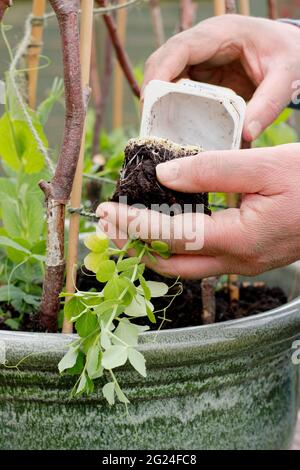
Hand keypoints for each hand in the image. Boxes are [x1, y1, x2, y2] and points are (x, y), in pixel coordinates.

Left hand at [97, 144, 299, 278]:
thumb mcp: (263, 166)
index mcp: (241, 239)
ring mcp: (245, 262)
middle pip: (174, 266)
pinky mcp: (249, 256)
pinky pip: (204, 259)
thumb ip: (211, 170)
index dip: (136, 226)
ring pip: (188, 267)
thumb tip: (164, 176)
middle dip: (137, 248)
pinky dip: (178, 247)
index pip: (174, 237)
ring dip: (154, 250)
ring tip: (127, 229)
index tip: (107, 213)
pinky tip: (166, 229)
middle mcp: (239, 260)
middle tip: (108, 228)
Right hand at [142, 14, 299, 141]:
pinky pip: (179, 89)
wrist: (292, 51)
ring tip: (157, 128)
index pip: (180, 48)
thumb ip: (268, 106)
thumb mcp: (285, 79)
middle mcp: (204, 44)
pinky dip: (173, 106)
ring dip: (160, 101)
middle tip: (149, 122)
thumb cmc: (290, 57)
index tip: (150, 98)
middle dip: (153, 90)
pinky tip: (173, 126)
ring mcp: (201, 59)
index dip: (160, 71)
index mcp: (221, 34)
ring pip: (167, 77)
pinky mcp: (202, 75)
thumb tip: (246, 137)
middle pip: (164, 62)